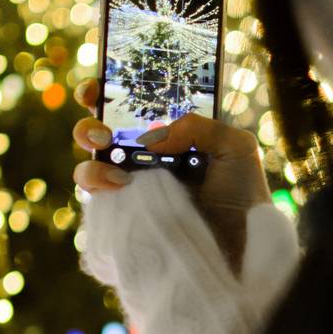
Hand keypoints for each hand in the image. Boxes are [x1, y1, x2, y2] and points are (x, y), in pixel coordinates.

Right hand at [71, 80, 272, 274]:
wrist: (244, 245)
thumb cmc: (243, 194)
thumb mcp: (234, 146)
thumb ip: (197, 126)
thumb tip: (153, 138)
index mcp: (166, 138)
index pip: (127, 108)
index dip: (104, 92)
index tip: (97, 88)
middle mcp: (143, 162)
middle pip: (97, 135)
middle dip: (88, 126)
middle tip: (103, 132)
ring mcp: (132, 191)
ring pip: (90, 169)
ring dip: (90, 162)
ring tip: (111, 165)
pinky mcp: (126, 217)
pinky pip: (97, 202)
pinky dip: (97, 187)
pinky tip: (119, 186)